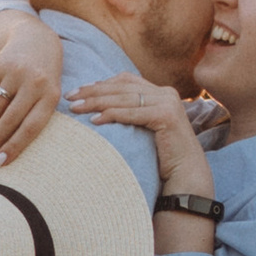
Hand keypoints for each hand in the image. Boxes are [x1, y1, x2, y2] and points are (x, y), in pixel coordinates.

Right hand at [0, 13, 64, 162]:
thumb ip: (35, 115)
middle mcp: (34, 83)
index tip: (0, 163)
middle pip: (10, 118)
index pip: (31, 126)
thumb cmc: (44, 77)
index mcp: (51, 95)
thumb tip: (13, 149)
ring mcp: (16, 73)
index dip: (14, 146)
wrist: (37, 38)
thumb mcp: (49, 93)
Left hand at [70, 74, 213, 194]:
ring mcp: (168, 102)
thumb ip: (131, 114)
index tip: (80, 90)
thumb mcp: (144, 129)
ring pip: (124, 98)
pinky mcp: (166, 115)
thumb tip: (99, 109)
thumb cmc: (162, 157)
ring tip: (76, 108)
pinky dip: (111, 115)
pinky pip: (131, 113)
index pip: (126, 80)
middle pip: (122, 87)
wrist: (185, 176)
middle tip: (70, 97)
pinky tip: (94, 121)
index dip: (101, 83)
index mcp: (161, 92)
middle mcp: (166, 93)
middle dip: (93, 91)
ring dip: (96, 102)